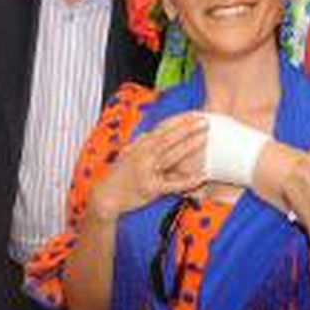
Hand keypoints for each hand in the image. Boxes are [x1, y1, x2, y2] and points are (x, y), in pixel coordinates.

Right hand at [86, 112, 207, 221]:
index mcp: (139, 146)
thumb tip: (150, 133)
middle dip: (187, 128)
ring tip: (204, 137)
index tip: (193, 114)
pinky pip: (173, 184)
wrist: (105, 195)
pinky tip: (201, 176)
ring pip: (171, 155)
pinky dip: (188, 180)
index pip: (162, 129)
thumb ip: (140, 143)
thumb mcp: (127, 154)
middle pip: (168, 138)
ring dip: (188, 145)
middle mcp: (142, 155)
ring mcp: (147, 171)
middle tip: (204, 120)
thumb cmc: (118, 175)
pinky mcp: (151, 188)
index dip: (178, 120)